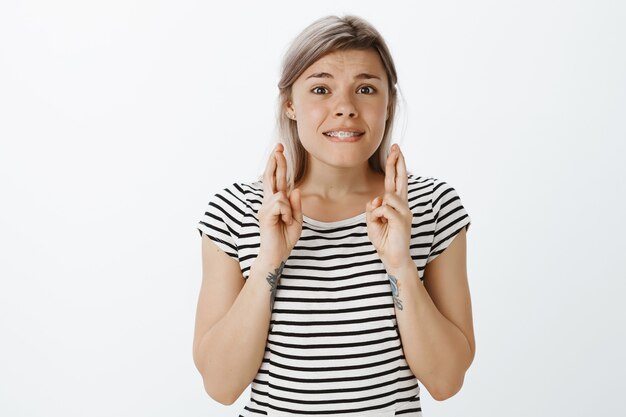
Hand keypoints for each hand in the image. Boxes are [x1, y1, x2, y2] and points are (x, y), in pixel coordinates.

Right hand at [257, 143, 302, 265]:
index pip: (276, 179)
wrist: (276, 255)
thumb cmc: (285, 239)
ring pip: (280, 194)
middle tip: (279, 147)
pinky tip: (284, 223)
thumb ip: (296, 205)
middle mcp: (268, 202)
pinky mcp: (264, 215)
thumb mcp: (296, 220)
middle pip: (271, 176)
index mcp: (276, 202)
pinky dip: (287, 214)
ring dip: (288, 209)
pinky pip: (281, 205)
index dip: (277, 163)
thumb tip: (295, 188)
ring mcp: (264, 208)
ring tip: (287, 222)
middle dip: (275, 161)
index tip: (279, 149)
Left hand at [365, 144, 412, 269]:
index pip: (394, 180)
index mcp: (395, 204)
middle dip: (397, 162)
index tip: (395, 150)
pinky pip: (384, 209)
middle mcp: (402, 205)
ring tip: (380, 222)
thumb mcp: (372, 222)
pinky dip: (377, 217)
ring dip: (378, 209)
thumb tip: (376, 199)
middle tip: (396, 146)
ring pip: (388, 196)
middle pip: (400, 179)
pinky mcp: (402, 220)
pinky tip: (381, 225)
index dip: (394, 165)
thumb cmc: (384, 240)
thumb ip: (373, 209)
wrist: (393, 258)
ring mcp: (404, 212)